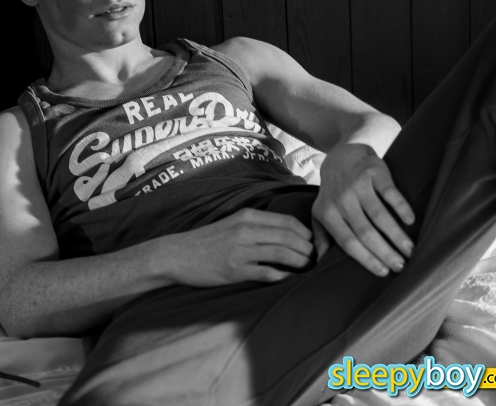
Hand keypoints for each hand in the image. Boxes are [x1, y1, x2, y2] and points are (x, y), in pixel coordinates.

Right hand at [162, 208, 313, 285]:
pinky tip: (290, 279)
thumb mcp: (233, 223)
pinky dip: (283, 276)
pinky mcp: (235, 270)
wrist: (178, 254)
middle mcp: (246, 230)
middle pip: (288, 237)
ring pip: (282, 253)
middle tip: (316, 258)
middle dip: (307, 248)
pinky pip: (267, 273)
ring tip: (309, 269)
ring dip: (300, 262)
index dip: (305, 232)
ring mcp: (241, 251)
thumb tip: (286, 234)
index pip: (287, 221)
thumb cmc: (208, 240)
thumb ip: (257, 225)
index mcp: (247, 216)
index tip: (313, 242)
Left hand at [311, 142, 414, 275]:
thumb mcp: (319, 213)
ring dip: (396, 235)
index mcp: (327, 213)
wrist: (341, 156)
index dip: (366, 258)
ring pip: (379, 215)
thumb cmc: (332, 192)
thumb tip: (320, 264)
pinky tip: (410, 221)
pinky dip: (401, 207)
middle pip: (365, 232)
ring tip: (410, 249)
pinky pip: (390, 193)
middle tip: (402, 265)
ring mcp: (357, 184)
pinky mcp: (373, 172)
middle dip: (385, 252)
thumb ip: (321, 237)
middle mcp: (341, 199)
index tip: (383, 272)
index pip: (347, 241)